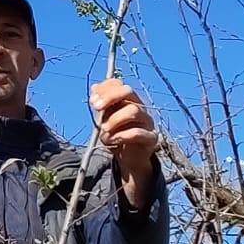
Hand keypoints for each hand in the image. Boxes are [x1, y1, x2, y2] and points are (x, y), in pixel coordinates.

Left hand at [88, 78, 160, 206]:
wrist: (129, 159)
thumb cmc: (117, 136)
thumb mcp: (104, 120)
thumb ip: (101, 105)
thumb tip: (94, 87)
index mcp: (127, 100)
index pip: (119, 84)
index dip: (105, 89)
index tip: (92, 101)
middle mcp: (139, 107)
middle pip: (128, 91)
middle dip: (110, 97)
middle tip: (97, 108)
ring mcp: (147, 121)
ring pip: (134, 110)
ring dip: (115, 119)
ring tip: (105, 130)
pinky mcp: (151, 137)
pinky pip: (139, 132)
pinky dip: (123, 135)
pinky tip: (114, 139)